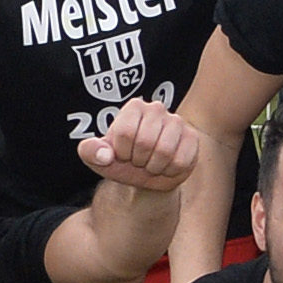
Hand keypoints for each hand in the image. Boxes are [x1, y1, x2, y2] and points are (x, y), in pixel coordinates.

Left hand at [80, 98, 205, 195]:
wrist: (146, 175)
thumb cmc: (122, 161)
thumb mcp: (98, 158)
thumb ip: (90, 152)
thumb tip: (104, 155)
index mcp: (134, 107)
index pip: (125, 132)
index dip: (121, 152)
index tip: (123, 154)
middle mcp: (157, 109)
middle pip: (144, 142)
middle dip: (138, 160)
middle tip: (139, 160)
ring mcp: (177, 122)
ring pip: (164, 152)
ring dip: (154, 167)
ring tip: (151, 163)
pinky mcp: (192, 138)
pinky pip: (180, 161)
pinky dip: (169, 171)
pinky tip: (166, 167)